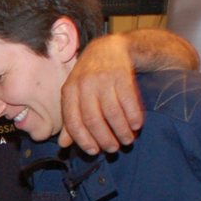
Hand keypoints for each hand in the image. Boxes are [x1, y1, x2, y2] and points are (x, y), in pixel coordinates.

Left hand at [60, 34, 142, 153]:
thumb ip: (70, 119)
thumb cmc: (89, 78)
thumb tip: (64, 145)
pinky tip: (136, 126)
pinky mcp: (122, 75)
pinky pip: (128, 101)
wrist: (108, 48)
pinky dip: (133, 116)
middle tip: (113, 149)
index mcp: (69, 91)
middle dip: (105, 138)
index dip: (83, 140)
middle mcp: (84, 85)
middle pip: (93, 119)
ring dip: (121, 130)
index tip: (94, 152)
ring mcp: (103, 79)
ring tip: (127, 140)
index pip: (74, 121)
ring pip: (112, 112)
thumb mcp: (75, 94)